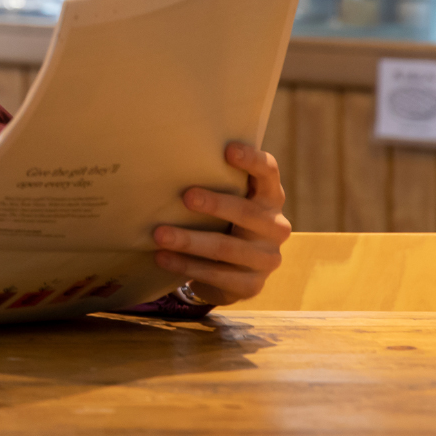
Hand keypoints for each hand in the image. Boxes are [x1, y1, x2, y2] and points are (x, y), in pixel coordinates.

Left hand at [152, 142, 290, 305]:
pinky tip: (163, 258)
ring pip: (226, 248)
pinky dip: (187, 266)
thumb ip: (217, 181)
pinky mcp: (252, 285)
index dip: (252, 160)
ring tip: (160, 235)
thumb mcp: (228, 200)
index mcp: (270, 197)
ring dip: (190, 241)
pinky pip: (217, 275)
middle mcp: (275, 226)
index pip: (268, 173)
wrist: (235, 272)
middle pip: (247, 212)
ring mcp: (267, 258)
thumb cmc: (226, 221)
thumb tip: (174, 157)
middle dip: (215, 204)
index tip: (228, 150)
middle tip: (185, 196)